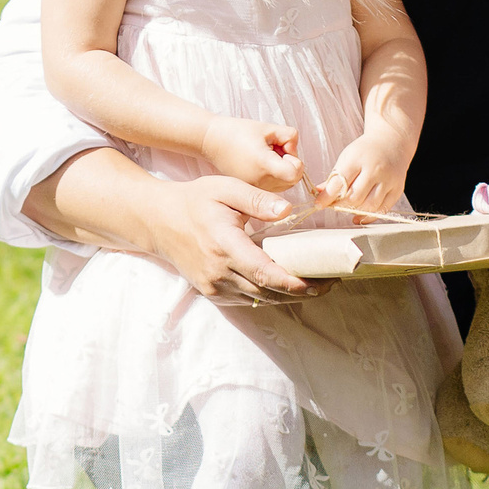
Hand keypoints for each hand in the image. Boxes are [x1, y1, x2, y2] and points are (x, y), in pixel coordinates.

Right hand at [139, 176, 335, 306]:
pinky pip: (246, 299)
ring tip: (316, 285)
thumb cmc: (194, 200)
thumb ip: (257, 199)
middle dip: (302, 291)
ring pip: (259, 299)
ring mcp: (213, 286)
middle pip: (267, 291)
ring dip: (287, 296)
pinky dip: (268, 294)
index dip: (295, 282)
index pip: (265, 272)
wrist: (157, 220)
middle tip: (331, 282)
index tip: (322, 282)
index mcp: (224, 245)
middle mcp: (218, 272)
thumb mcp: (226, 189)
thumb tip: (287, 210)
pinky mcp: (211, 291)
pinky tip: (286, 285)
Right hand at [200, 117, 304, 192]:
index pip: (295, 173)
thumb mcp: (269, 128)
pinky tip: (259, 165)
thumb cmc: (239, 132)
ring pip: (285, 186)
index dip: (295, 161)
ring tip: (265, 157)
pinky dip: (273, 177)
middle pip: (293, 181)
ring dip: (282, 171)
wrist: (213, 142)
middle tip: (273, 151)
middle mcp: (260, 182)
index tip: (283, 150)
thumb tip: (294, 155)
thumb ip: (290, 138)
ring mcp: (255, 190)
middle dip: (290, 164)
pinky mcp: (251, 192)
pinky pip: (273, 188)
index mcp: (264, 165)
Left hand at [316, 129, 410, 215]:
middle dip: (341, 205)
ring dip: (355, 211)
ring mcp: (389, 180)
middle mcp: (375, 169)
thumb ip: (334, 177)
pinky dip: (369, 216)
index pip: (340, 183)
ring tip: (348, 207)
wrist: (392, 142)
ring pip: (369, 206)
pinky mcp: (397, 189)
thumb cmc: (366, 151)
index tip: (319, 204)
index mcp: (358, 159)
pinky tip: (360, 216)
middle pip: (355, 198)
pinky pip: (383, 210)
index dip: (327, 197)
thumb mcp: (347, 157)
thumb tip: (319, 194)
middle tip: (335, 205)